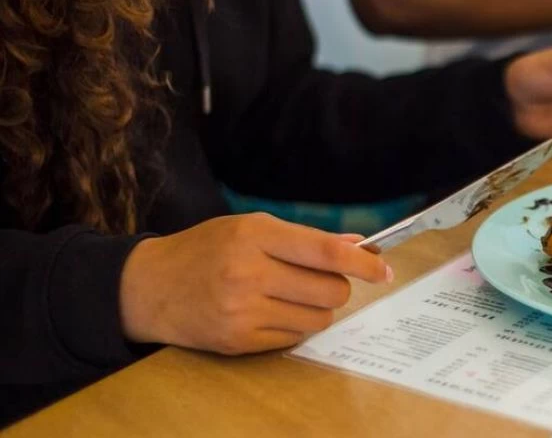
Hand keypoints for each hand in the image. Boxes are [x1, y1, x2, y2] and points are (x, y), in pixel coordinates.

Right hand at [119, 214, 390, 354]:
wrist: (148, 287)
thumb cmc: (206, 250)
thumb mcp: (251, 228)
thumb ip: (306, 237)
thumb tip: (358, 245)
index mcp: (255, 235)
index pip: (325, 252)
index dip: (362, 263)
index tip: (384, 270)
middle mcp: (249, 273)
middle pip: (330, 290)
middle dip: (338, 287)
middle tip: (321, 280)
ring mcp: (242, 311)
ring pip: (318, 319)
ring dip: (317, 309)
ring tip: (291, 296)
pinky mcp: (238, 341)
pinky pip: (294, 339)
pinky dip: (294, 326)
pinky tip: (271, 312)